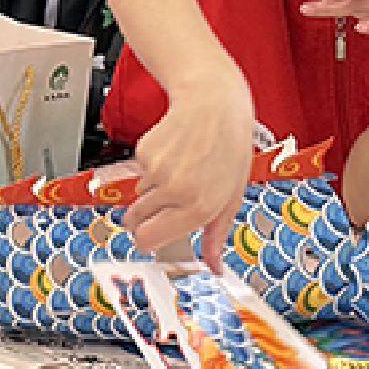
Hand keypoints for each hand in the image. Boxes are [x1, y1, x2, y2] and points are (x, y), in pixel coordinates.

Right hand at [122, 77, 255, 267]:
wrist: (214, 103)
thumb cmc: (230, 147)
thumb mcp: (232, 196)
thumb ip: (216, 235)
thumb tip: (213, 266)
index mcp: (199, 207)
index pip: (148, 239)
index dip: (146, 241)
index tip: (149, 240)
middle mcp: (174, 191)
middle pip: (136, 221)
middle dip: (144, 218)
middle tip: (165, 205)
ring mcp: (156, 171)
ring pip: (140, 196)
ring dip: (153, 191)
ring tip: (180, 171)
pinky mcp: (143, 153)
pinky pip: (139, 173)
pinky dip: (152, 169)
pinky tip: (173, 154)